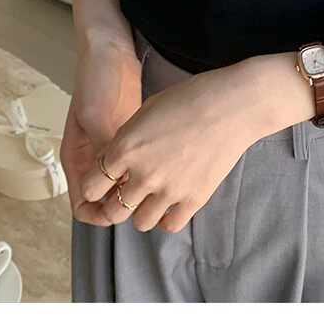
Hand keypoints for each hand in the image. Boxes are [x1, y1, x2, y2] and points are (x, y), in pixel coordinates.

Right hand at [61, 34, 141, 224]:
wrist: (111, 52)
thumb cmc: (97, 80)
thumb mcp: (96, 114)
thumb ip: (103, 148)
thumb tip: (116, 182)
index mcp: (77, 158)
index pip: (82, 204)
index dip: (99, 215)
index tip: (121, 211)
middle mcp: (93, 159)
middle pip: (105, 200)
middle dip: (122, 207)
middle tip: (146, 201)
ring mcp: (113, 150)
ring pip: (123, 186)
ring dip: (137, 190)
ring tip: (159, 187)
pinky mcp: (131, 140)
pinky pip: (137, 167)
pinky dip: (147, 172)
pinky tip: (165, 170)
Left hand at [79, 61, 268, 232]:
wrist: (232, 105)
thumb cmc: (190, 98)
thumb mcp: (146, 111)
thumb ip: (126, 139)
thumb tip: (116, 160)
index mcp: (125, 149)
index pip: (91, 187)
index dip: (94, 187)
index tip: (102, 184)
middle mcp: (142, 174)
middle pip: (112, 211)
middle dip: (113, 205)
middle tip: (123, 196)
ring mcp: (169, 190)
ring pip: (139, 223)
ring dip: (140, 212)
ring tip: (150, 197)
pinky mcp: (194, 199)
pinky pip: (170, 225)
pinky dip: (166, 218)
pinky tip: (170, 203)